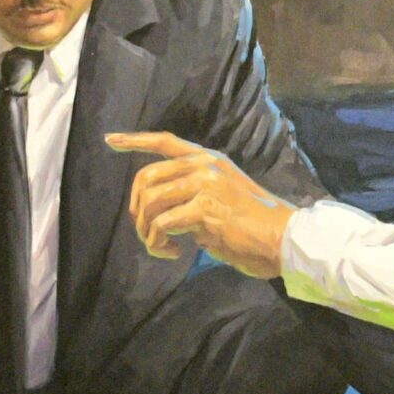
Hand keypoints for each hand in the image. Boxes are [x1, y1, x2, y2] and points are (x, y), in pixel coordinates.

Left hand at [107, 132, 297, 278]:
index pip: (165, 141)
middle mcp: (205, 165)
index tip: (110, 140)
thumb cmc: (254, 227)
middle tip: (148, 233)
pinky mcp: (204, 208)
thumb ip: (194, 195)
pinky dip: (159, 243)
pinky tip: (175, 253)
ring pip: (151, 202)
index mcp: (209, 159)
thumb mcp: (222, 199)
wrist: (283, 237)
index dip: (134, 140)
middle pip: (147, 177)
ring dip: (147, 231)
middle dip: (137, 210)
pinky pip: (162, 224)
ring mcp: (205, 184)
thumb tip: (164, 214)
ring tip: (162, 247)